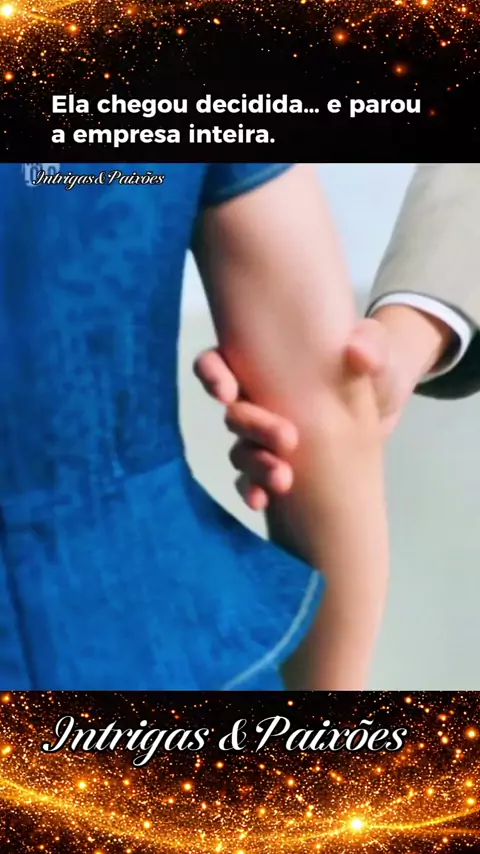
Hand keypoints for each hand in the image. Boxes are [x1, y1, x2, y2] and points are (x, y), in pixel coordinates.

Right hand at [194, 307, 451, 509]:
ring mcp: (265, 435)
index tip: (228, 393)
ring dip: (257, 466)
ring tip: (284, 478)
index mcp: (266, 361)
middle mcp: (258, 398)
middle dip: (253, 428)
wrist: (387, 400)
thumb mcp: (376, 348)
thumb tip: (358, 352)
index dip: (213, 374)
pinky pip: (253, 481)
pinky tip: (264, 500)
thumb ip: (370, 345)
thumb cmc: (372, 362)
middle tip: (288, 438)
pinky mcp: (278, 463)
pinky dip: (254, 491)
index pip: (219, 360)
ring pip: (242, 451)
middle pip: (234, 415)